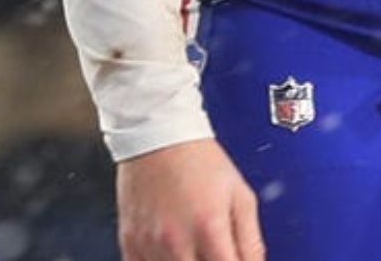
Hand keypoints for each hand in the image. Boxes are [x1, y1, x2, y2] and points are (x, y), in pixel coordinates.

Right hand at [117, 139, 262, 260]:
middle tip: (214, 253)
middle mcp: (177, 241)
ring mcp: (150, 245)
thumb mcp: (240, 195)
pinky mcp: (130, 242)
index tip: (234, 260)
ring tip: (195, 250)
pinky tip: (172, 253)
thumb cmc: (199, 160)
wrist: (157, 133)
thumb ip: (251, 239)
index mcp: (209, 229)